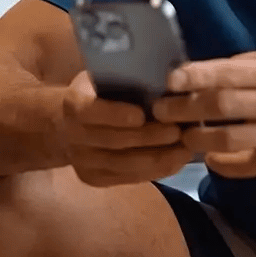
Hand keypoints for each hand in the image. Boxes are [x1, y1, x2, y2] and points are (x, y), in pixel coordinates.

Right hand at [61, 71, 194, 185]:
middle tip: (179, 131)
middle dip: (148, 138)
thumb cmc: (100, 92)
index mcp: (73, 103)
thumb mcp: (106, 76)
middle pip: (112, 141)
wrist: (70, 124)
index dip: (115, 115)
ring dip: (158, 158)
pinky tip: (176, 162)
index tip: (141, 115)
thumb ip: (129, 78)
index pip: (90, 111)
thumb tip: (171, 76)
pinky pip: (128, 178)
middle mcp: (73, 136)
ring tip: (185, 149)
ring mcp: (82, 162)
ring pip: (123, 164)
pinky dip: (155, 171)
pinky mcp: (95, 179)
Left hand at [152, 47, 255, 177]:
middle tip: (161, 111)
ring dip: (197, 139)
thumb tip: (204, 71)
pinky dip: (221, 164)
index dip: (192, 77)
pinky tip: (209, 159)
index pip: (225, 73)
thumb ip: (247, 64)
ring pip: (228, 139)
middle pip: (220, 105)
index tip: (168, 81)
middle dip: (183, 108)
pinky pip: (244, 165)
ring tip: (182, 136)